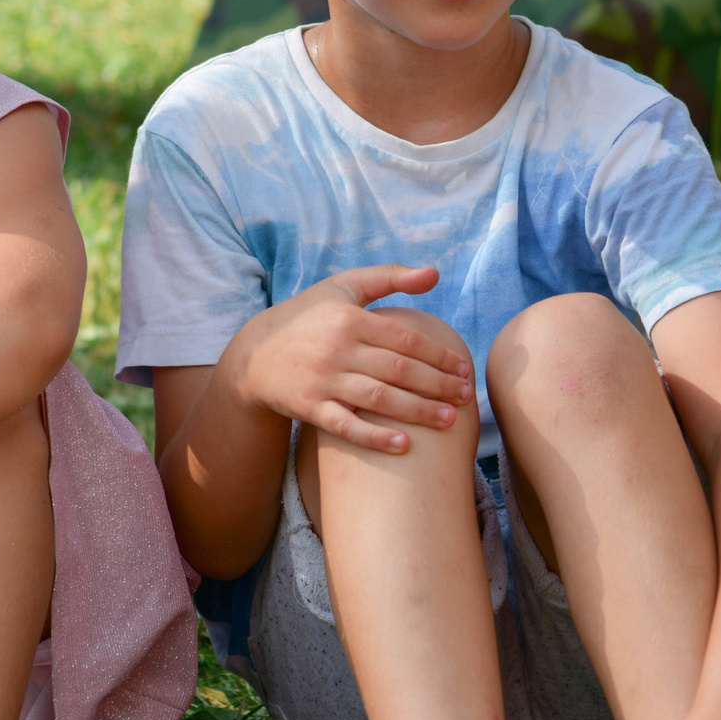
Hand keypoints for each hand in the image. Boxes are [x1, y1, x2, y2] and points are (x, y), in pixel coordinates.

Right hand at [226, 265, 472, 452]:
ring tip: (450, 420)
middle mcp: (336, 348)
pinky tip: (404, 446)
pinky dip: (374, 437)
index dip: (440, 356)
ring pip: (379, 398)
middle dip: (437, 385)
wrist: (254, 354)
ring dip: (418, 412)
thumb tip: (435, 273)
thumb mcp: (343, 286)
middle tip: (466, 397)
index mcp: (349, 318)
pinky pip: (345, 425)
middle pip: (398, 370)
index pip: (406, 340)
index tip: (464, 369)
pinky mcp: (308, 407)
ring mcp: (322, 380)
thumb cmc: (309, 317)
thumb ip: (390, 277)